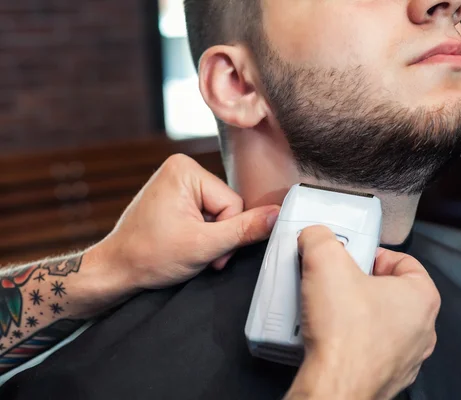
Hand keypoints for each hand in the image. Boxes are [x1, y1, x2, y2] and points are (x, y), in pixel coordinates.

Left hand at [95, 154, 279, 290]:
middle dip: (217, 235)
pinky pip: (205, 213)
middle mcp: (181, 168)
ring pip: (219, 213)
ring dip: (209, 236)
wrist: (116, 270)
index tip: (206, 251)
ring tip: (186, 248)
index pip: (233, 202)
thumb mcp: (204, 245)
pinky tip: (183, 242)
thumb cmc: (149, 255)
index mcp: (185, 169)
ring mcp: (177, 182)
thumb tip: (277, 214)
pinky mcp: (176, 195)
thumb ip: (244, 230)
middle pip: (227, 206)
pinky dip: (200, 233)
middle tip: (196, 252)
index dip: (225, 232)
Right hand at [289, 226, 439, 399]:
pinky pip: (370, 350)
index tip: (350, 257)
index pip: (404, 261)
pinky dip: (352, 342)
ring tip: (328, 309)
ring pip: (382, 323)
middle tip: (335, 280)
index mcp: (422, 297)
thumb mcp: (325, 261)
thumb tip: (315, 235)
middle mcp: (423, 329)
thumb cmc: (343, 330)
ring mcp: (408, 358)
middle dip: (361, 283)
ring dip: (357, 313)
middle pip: (391, 292)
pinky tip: (330, 338)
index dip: (373, 253)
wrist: (335, 387)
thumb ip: (320, 238)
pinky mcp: (387, 379)